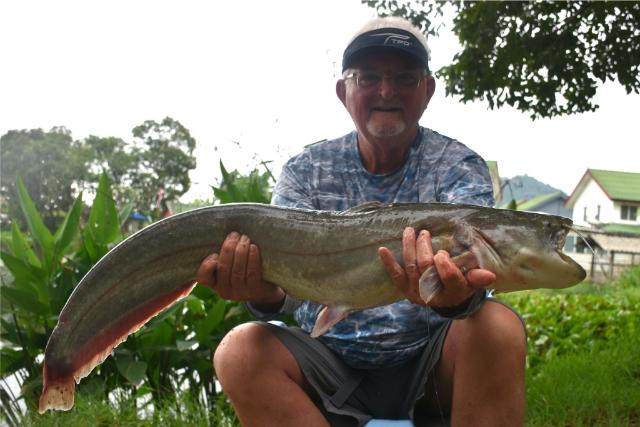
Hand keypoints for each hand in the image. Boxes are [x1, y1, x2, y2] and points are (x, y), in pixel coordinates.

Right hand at [195, 232, 284, 307]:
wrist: (266, 287)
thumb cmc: (243, 270)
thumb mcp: (229, 265)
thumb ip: (220, 255)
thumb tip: (215, 233)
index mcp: (215, 284)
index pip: (202, 277)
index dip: (207, 265)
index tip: (215, 253)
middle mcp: (225, 292)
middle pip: (223, 268)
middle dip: (228, 249)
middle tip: (235, 235)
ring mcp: (240, 293)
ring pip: (237, 270)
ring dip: (241, 251)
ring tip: (245, 238)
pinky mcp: (255, 291)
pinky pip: (252, 273)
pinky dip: (252, 258)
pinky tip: (253, 247)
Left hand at [378, 227, 495, 306]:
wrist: (447, 301)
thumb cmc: (462, 286)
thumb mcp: (473, 283)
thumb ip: (478, 278)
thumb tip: (489, 275)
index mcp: (453, 292)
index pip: (449, 279)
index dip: (444, 266)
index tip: (442, 253)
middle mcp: (433, 294)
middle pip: (426, 268)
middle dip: (424, 248)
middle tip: (424, 233)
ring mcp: (417, 292)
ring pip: (411, 267)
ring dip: (409, 247)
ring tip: (409, 231)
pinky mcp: (405, 290)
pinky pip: (395, 275)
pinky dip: (389, 262)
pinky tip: (382, 250)